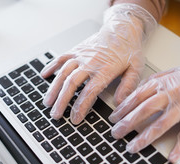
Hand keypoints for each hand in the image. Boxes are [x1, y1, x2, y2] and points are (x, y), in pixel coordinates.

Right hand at [41, 4, 156, 124]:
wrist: (122, 28)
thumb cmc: (129, 49)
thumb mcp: (136, 68)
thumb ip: (128, 87)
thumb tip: (120, 104)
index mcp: (105, 70)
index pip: (89, 92)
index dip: (80, 107)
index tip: (75, 119)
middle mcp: (90, 62)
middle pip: (71, 83)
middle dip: (62, 101)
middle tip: (56, 115)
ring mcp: (81, 55)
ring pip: (63, 72)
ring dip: (54, 88)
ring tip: (48, 102)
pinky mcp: (76, 50)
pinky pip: (60, 58)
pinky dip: (51, 66)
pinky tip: (44, 75)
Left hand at [109, 58, 179, 162]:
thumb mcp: (174, 72)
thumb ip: (155, 80)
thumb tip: (137, 89)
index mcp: (164, 82)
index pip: (137, 96)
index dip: (123, 108)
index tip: (113, 118)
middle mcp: (172, 93)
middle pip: (144, 110)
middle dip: (127, 123)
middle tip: (115, 134)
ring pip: (161, 124)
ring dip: (144, 137)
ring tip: (132, 147)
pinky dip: (179, 147)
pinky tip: (171, 158)